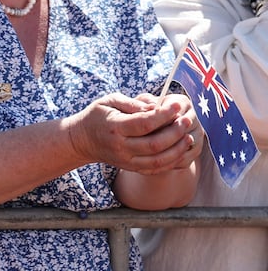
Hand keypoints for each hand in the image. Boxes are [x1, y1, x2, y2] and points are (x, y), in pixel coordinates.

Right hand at [68, 91, 199, 174]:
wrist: (82, 140)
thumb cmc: (98, 116)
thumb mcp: (109, 101)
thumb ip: (132, 102)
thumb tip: (155, 106)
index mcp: (115, 128)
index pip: (145, 124)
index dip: (165, 115)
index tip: (177, 105)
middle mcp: (120, 147)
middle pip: (155, 144)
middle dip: (176, 132)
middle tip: (186, 119)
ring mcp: (126, 160)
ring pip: (158, 160)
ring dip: (178, 149)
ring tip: (188, 136)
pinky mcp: (131, 167)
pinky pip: (156, 169)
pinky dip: (172, 161)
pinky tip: (180, 149)